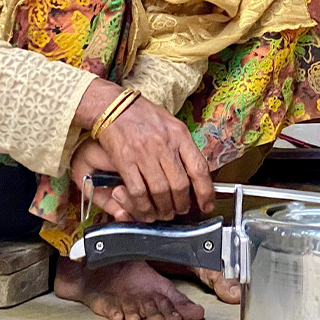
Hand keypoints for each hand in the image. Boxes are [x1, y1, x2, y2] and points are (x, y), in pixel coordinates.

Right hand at [73, 80, 214, 222]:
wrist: (113, 107)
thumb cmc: (144, 116)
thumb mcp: (171, 124)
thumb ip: (183, 146)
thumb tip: (196, 174)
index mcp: (179, 135)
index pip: (199, 168)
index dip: (205, 191)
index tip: (206, 204)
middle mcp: (164, 145)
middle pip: (180, 185)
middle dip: (182, 204)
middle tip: (181, 210)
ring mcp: (144, 154)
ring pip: (160, 192)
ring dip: (164, 208)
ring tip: (164, 212)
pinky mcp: (125, 161)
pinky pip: (138, 192)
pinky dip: (143, 206)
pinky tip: (145, 210)